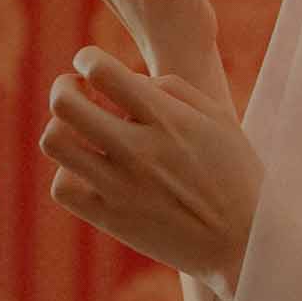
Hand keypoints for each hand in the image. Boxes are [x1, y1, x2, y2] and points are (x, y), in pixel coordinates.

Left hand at [39, 46, 262, 299]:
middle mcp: (139, 150)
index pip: (102, 72)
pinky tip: (89, 169)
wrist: (246, 243)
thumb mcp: (217, 118)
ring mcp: (121, 187)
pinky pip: (63, 186)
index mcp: (168, 119)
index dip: (88, 57)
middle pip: (65, 104)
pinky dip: (69, 172)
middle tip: (76, 90)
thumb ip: (171, 88)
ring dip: (61, 127)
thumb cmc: (236, 173)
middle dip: (64, 86)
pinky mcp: (112, 219)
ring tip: (79, 130)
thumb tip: (126, 79)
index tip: (91, 63)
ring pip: (55, 142)